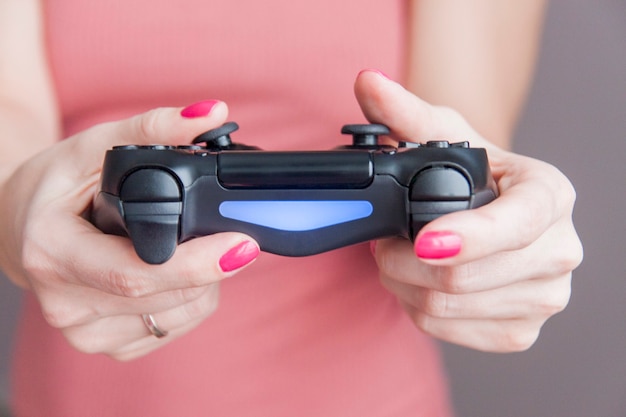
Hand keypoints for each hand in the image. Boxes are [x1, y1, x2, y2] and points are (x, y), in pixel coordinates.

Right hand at [0, 101, 258, 359]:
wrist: (20, 227)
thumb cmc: (57, 185)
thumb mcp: (94, 145)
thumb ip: (153, 127)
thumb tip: (212, 112)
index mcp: (53, 253)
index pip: (137, 273)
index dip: (198, 263)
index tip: (244, 245)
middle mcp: (65, 302)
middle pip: (167, 296)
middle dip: (211, 265)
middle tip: (225, 234)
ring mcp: (83, 331)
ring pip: (179, 315)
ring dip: (204, 284)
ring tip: (185, 248)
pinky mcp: (106, 345)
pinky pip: (171, 328)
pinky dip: (189, 301)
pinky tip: (173, 274)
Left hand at [356, 70, 582, 351]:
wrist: (490, 213)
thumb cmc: (472, 174)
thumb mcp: (444, 136)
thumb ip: (406, 112)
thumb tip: (367, 82)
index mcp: (551, 196)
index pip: (515, 225)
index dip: (467, 237)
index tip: (422, 239)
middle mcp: (560, 251)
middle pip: (465, 277)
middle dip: (404, 260)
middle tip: (385, 241)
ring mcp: (545, 298)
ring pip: (446, 307)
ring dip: (403, 283)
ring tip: (400, 256)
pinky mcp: (520, 333)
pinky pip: (447, 331)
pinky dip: (417, 308)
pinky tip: (419, 283)